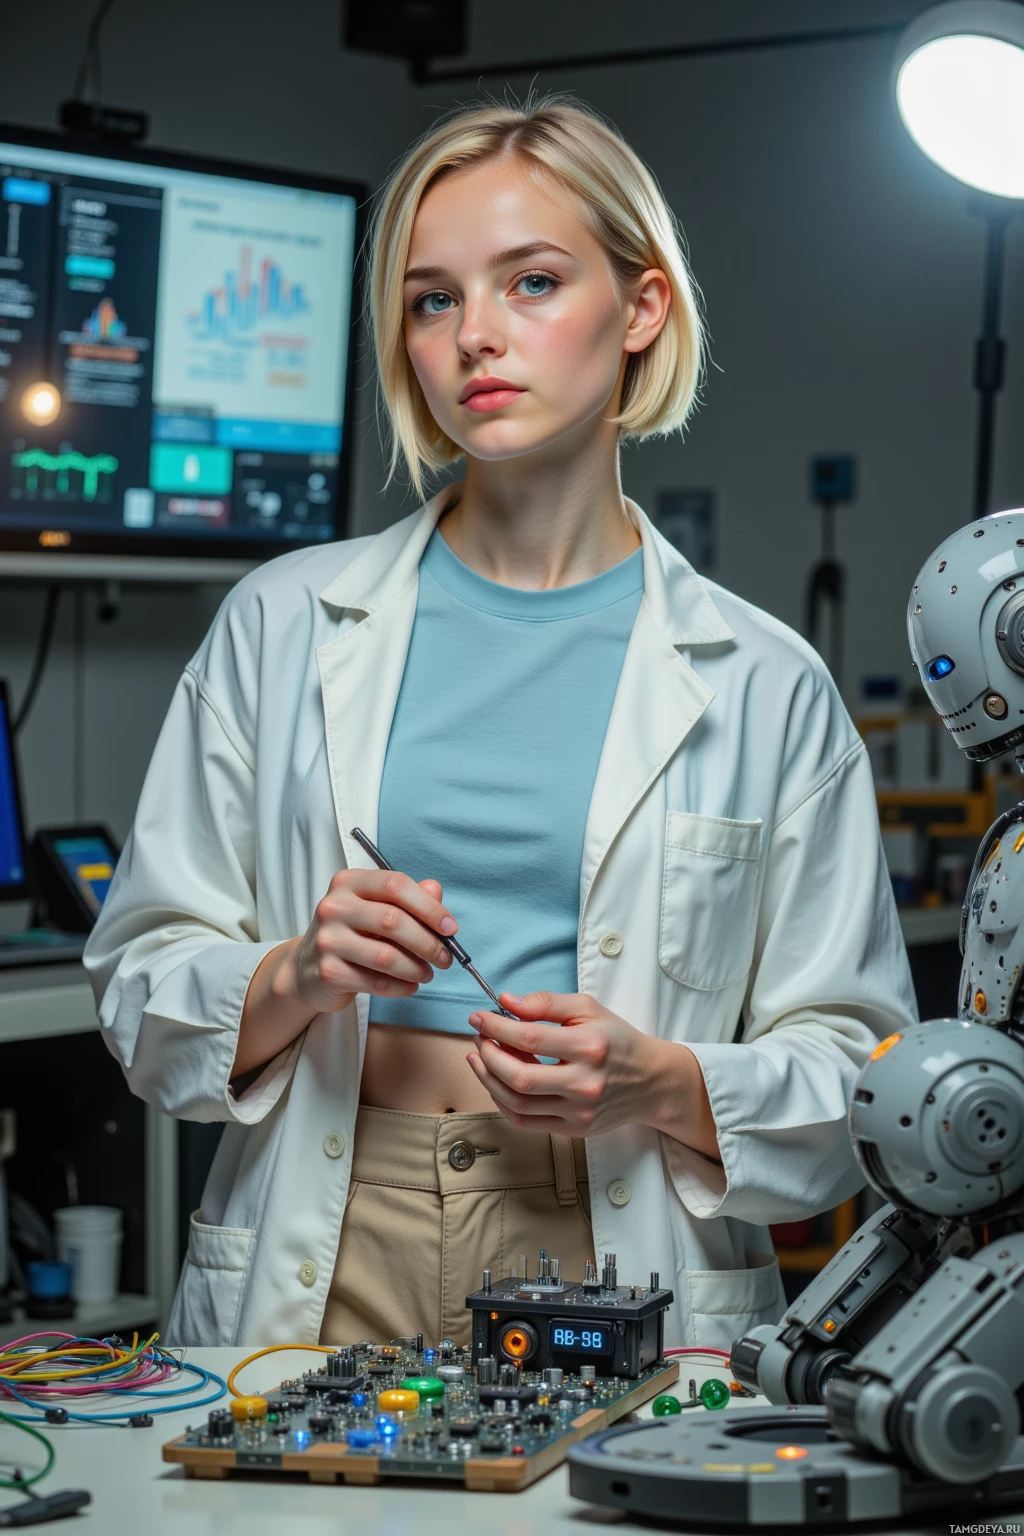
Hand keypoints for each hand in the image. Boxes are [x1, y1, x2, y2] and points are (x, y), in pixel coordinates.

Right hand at [287, 869, 458, 1015]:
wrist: (307, 969)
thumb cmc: (351, 933)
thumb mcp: (375, 908)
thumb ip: (408, 898)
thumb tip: (436, 891)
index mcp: (348, 882)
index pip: (395, 885)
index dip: (429, 907)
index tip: (451, 928)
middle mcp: (334, 906)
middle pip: (393, 921)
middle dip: (428, 943)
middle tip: (445, 958)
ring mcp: (327, 940)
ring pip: (387, 956)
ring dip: (416, 968)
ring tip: (427, 974)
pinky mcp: (328, 972)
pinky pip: (377, 982)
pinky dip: (402, 987)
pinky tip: (410, 986)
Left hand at [464, 989, 664, 1138]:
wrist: (651, 1081)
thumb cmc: (617, 1040)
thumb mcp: (588, 1009)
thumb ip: (546, 1002)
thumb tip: (506, 1002)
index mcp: (589, 1047)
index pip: (530, 1038)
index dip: (496, 1028)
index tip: (478, 1018)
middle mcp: (584, 1083)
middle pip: (519, 1077)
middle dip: (489, 1056)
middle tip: (479, 1039)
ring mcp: (579, 1111)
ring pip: (518, 1104)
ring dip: (489, 1080)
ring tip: (481, 1058)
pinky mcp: (575, 1130)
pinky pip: (525, 1122)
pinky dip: (503, 1102)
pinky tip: (497, 1083)